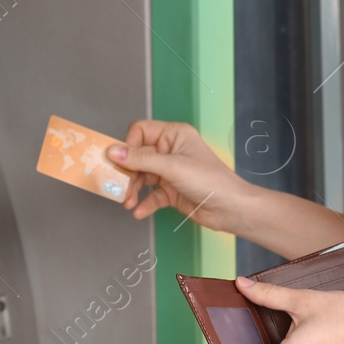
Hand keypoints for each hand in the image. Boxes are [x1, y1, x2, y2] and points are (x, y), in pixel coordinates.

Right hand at [110, 120, 245, 229]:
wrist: (230, 209)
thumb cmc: (210, 180)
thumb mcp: (172, 167)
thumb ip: (141, 159)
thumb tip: (114, 151)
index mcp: (174, 134)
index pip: (140, 132)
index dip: (128, 146)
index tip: (118, 163)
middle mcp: (171, 150)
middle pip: (137, 157)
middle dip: (128, 173)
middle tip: (119, 187)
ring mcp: (171, 171)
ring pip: (142, 177)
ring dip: (133, 190)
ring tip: (128, 202)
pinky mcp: (172, 190)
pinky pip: (151, 194)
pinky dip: (144, 203)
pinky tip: (139, 211)